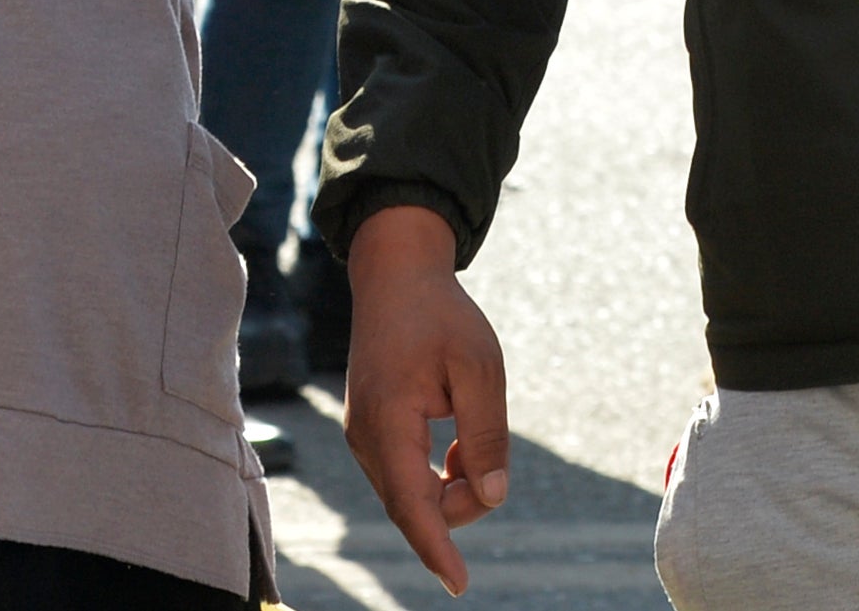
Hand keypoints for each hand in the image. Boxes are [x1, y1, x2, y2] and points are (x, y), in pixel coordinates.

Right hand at [344, 204, 511, 592]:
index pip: (412, 504)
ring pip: (413, 492)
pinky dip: (440, 471)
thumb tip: (494, 494)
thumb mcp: (480, 368)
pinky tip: (457, 438)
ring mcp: (364, 438)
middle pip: (416, 505)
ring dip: (452, 482)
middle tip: (487, 457)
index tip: (459, 585)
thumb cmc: (441, 317)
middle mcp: (366, 440)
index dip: (437, 547)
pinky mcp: (372, 434)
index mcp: (387, 423)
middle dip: (460, 503)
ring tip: (469, 429)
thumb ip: (487, 434)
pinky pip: (408, 474)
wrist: (396, 277)